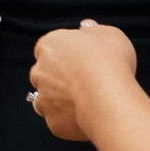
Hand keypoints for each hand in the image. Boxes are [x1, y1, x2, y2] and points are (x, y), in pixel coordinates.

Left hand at [27, 21, 137, 141]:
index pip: (49, 48)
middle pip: (45, 73)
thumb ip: (94, 30)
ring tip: (85, 101)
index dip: (66, 54)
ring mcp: (44, 99)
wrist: (108, 96)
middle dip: (59, 77)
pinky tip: (86, 116)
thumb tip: (86, 28)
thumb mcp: (109, 34)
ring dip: (61, 100)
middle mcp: (40, 71)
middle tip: (85, 80)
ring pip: (47, 99)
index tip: (81, 59)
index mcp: (49, 45)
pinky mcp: (53, 122)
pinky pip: (59, 120)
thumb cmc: (109, 61)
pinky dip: (69, 120)